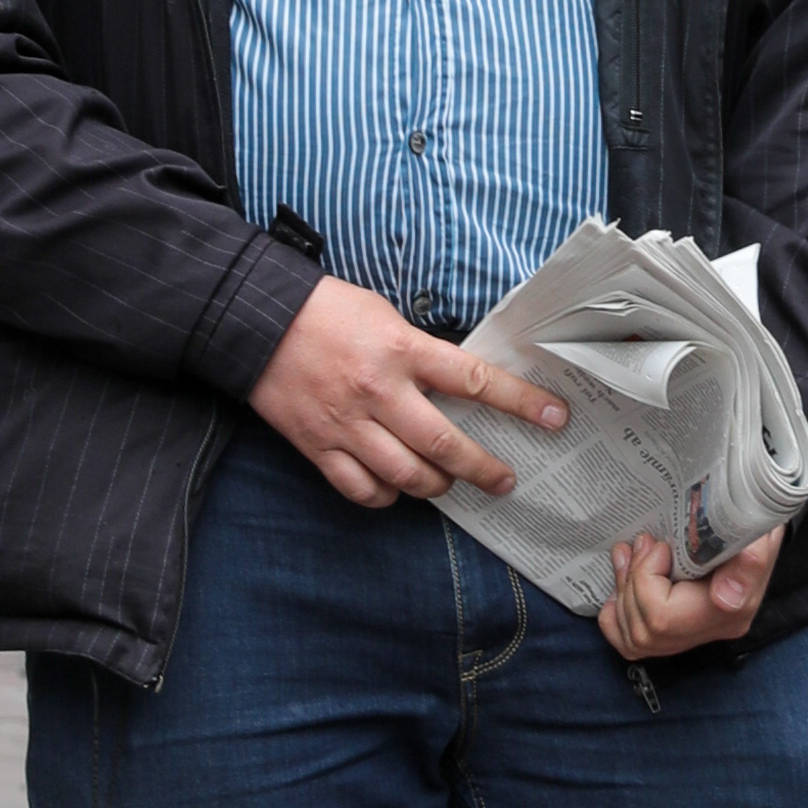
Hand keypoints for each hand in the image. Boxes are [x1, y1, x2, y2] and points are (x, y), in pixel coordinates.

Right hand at [251, 275, 563, 512]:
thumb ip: (421, 352)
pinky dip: (386, 497)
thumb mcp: (385, 315)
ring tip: (451, 482)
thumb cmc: (326, 310)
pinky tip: (397, 489)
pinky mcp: (318, 446)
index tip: (553, 417)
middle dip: (484, 468)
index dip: (520, 402)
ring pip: (407, 476)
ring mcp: (347, 424)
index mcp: (401, 348)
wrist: (253, 319)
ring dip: (438, 486)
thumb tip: (461, 386)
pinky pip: (362, 489)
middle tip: (505, 480)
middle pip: (446, 445)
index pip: (474, 380)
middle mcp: (378, 391)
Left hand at [605, 520, 779, 662]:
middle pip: (645, 629)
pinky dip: (617, 615)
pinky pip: (629, 643)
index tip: (660, 545)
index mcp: (732, 612)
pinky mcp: (673, 632)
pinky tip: (624, 583)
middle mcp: (711, 631)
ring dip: (623, 590)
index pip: (663, 617)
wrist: (749, 525)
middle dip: (632, 581)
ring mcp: (691, 636)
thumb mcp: (758, 533)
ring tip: (630, 553)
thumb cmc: (748, 524)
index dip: (646, 579)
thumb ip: (750, 561)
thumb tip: (724, 598)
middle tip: (642, 542)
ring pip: (634, 638)